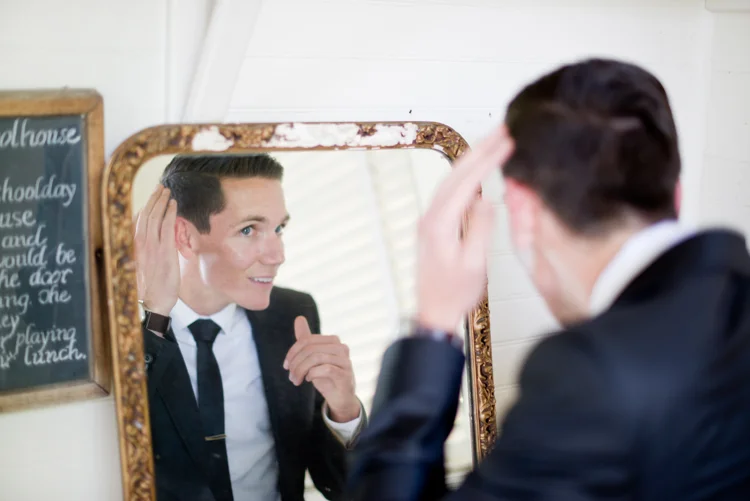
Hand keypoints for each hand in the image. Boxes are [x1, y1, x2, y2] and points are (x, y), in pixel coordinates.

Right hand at [134, 185, 179, 316]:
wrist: (153, 302)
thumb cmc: (149, 288)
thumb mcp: (142, 268)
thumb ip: (144, 253)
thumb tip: (149, 243)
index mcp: (132, 247)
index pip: (136, 221)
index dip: (144, 207)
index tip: (150, 197)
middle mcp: (140, 244)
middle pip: (145, 215)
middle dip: (153, 199)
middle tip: (160, 187)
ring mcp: (152, 246)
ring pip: (155, 217)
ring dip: (162, 202)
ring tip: (167, 191)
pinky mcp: (164, 251)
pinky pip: (167, 226)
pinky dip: (170, 213)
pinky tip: (174, 205)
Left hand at [284, 316, 359, 422]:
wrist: (341, 397)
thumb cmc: (326, 376)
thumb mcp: (313, 357)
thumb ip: (306, 339)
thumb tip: (299, 318)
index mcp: (333, 341)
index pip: (307, 340)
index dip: (293, 352)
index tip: (286, 365)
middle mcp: (341, 348)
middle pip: (310, 349)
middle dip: (296, 363)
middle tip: (290, 376)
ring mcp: (345, 361)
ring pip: (316, 358)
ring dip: (301, 370)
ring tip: (296, 380)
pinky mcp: (345, 375)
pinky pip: (325, 369)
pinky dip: (312, 374)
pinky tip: (309, 379)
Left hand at [416, 126, 514, 331]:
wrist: (433, 312)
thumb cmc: (454, 293)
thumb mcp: (474, 265)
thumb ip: (480, 230)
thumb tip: (487, 200)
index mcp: (440, 224)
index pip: (467, 182)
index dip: (488, 159)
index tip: (507, 140)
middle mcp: (431, 217)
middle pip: (456, 173)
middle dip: (480, 148)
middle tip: (503, 128)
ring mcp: (430, 219)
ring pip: (452, 180)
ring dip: (473, 159)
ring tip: (494, 141)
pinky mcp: (434, 224)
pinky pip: (450, 191)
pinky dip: (466, 175)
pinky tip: (478, 170)